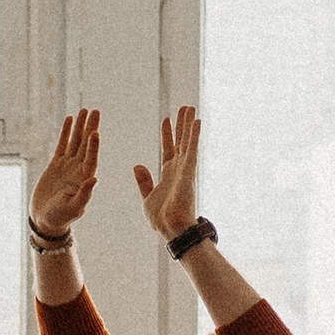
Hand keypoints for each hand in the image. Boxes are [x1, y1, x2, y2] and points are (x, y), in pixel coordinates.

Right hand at [30, 113, 98, 238]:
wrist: (45, 219)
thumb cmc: (60, 217)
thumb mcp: (74, 208)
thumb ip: (84, 194)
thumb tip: (94, 179)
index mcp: (85, 179)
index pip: (91, 158)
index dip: (93, 145)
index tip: (95, 131)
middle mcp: (79, 169)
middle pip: (86, 144)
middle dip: (90, 128)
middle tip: (95, 111)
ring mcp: (68, 165)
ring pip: (75, 141)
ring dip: (80, 126)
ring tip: (84, 110)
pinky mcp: (56, 164)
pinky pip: (62, 144)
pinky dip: (65, 132)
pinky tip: (69, 119)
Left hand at [135, 105, 199, 239]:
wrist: (171, 227)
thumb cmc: (162, 218)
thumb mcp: (147, 197)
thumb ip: (144, 181)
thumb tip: (137, 166)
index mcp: (168, 174)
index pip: (168, 149)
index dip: (167, 134)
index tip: (166, 119)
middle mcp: (179, 168)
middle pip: (181, 140)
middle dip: (181, 124)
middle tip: (184, 107)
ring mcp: (185, 168)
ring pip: (188, 140)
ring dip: (189, 124)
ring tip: (190, 107)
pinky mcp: (189, 171)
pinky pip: (192, 149)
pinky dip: (194, 135)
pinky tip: (197, 121)